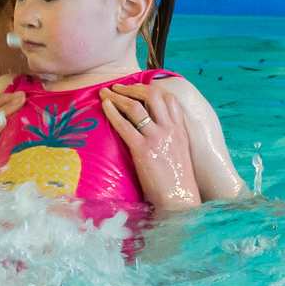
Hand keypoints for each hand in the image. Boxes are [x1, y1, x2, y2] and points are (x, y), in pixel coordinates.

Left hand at [101, 83, 198, 212]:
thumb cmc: (177, 180)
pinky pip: (124, 125)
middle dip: (133, 88)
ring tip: (105, 93)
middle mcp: (170, 129)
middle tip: (117, 87)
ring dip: (118, 97)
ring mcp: (157, 138)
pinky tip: (104, 107)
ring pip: (136, 107)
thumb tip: (154, 130)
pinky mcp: (143, 149)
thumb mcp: (179, 153)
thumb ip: (171, 138)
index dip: (152, 89)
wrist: (180, 198)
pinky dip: (112, 112)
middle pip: (153, 96)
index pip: (169, 99)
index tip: (138, 87)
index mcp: (181, 130)